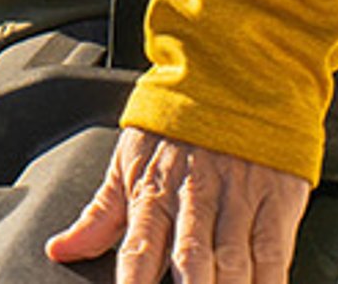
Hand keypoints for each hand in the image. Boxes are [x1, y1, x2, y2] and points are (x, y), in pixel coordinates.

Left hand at [39, 127, 312, 283]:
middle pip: (191, 261)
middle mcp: (195, 197)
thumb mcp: (127, 161)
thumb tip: (61, 250)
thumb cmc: (178, 124)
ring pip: (234, 261)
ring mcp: (238, 198)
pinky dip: (270, 279)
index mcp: (154, 192)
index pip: (139, 251)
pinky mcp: (276, 199)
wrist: (236, 75)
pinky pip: (274, 250)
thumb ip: (98, 216)